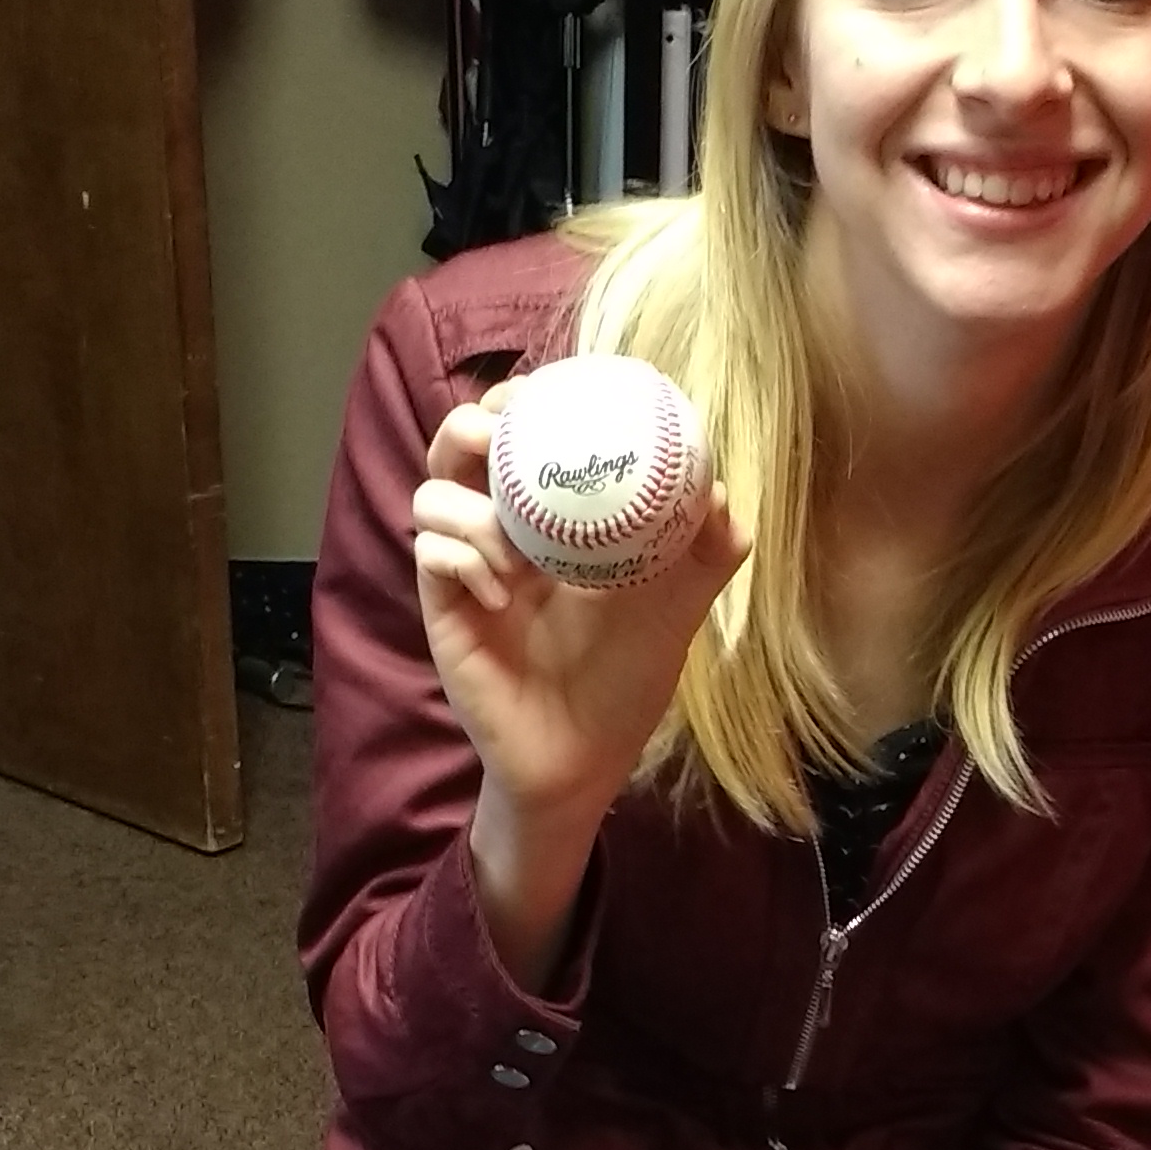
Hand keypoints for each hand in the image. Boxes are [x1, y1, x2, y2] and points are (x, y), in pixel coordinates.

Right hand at [412, 396, 749, 832]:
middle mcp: (502, 531)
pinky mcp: (444, 607)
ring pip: (432, 493)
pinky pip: (429, 552)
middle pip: (458, 446)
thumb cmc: (625, 682)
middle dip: (474, 425)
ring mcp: (468, 568)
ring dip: (473, 507)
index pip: (523, 436)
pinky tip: (504, 596)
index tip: (548, 389)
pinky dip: (462, 557)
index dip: (523, 399)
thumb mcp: (679, 612)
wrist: (583, 760)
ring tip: (520, 556)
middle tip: (506, 433)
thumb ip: (707, 555)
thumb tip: (721, 493)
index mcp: (553, 519)